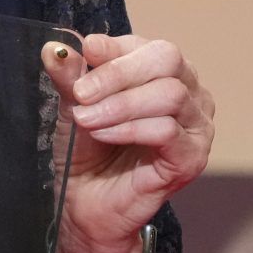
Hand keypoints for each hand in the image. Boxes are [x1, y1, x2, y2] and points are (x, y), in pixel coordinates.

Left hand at [43, 34, 214, 252]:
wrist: (86, 205)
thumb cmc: (86, 152)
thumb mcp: (74, 105)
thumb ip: (71, 77)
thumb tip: (56, 48)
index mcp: (166, 73)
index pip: (151, 47)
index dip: (117, 48)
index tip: (85, 52)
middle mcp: (190, 94)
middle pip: (168, 60)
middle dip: (119, 73)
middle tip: (82, 92)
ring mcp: (196, 127)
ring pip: (169, 94)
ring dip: (120, 104)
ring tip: (86, 118)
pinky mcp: (192, 158)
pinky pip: (167, 131)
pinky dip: (130, 128)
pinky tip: (103, 134)